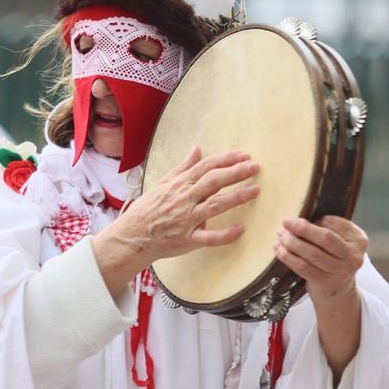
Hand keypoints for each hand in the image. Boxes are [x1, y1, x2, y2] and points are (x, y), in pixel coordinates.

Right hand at [92, 147, 259, 295]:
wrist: (132, 235)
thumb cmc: (148, 209)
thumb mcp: (163, 183)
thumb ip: (183, 167)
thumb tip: (197, 149)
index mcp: (180, 184)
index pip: (206, 166)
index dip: (227, 159)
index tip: (244, 156)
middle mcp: (185, 199)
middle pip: (214, 181)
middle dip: (236, 173)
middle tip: (255, 167)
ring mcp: (187, 219)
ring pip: (215, 206)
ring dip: (236, 197)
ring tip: (255, 191)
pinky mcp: (188, 239)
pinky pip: (209, 238)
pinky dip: (225, 235)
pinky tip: (240, 229)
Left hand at [275, 216, 366, 377]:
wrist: (338, 291)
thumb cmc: (335, 258)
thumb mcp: (340, 242)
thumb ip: (329, 229)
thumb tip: (300, 219)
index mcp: (359, 240)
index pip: (338, 225)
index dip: (319, 220)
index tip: (303, 218)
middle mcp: (353, 256)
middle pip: (325, 238)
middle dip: (303, 228)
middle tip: (286, 222)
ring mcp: (340, 271)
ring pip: (312, 253)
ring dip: (292, 242)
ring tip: (280, 234)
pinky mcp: (325, 282)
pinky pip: (303, 267)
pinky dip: (288, 257)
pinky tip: (278, 249)